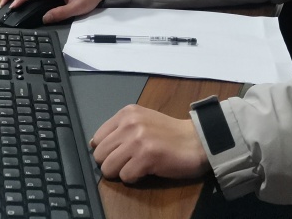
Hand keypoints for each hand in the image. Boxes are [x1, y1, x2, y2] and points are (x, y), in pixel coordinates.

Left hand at [90, 105, 210, 182]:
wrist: (197, 140)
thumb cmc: (169, 134)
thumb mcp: (141, 121)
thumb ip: (119, 129)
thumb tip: (94, 145)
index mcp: (126, 113)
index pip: (97, 138)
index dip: (106, 151)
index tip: (119, 153)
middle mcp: (129, 123)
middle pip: (100, 155)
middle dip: (111, 163)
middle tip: (129, 162)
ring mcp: (137, 140)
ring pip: (109, 167)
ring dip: (122, 172)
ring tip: (137, 166)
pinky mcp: (146, 157)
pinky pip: (125, 176)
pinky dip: (134, 178)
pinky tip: (147, 170)